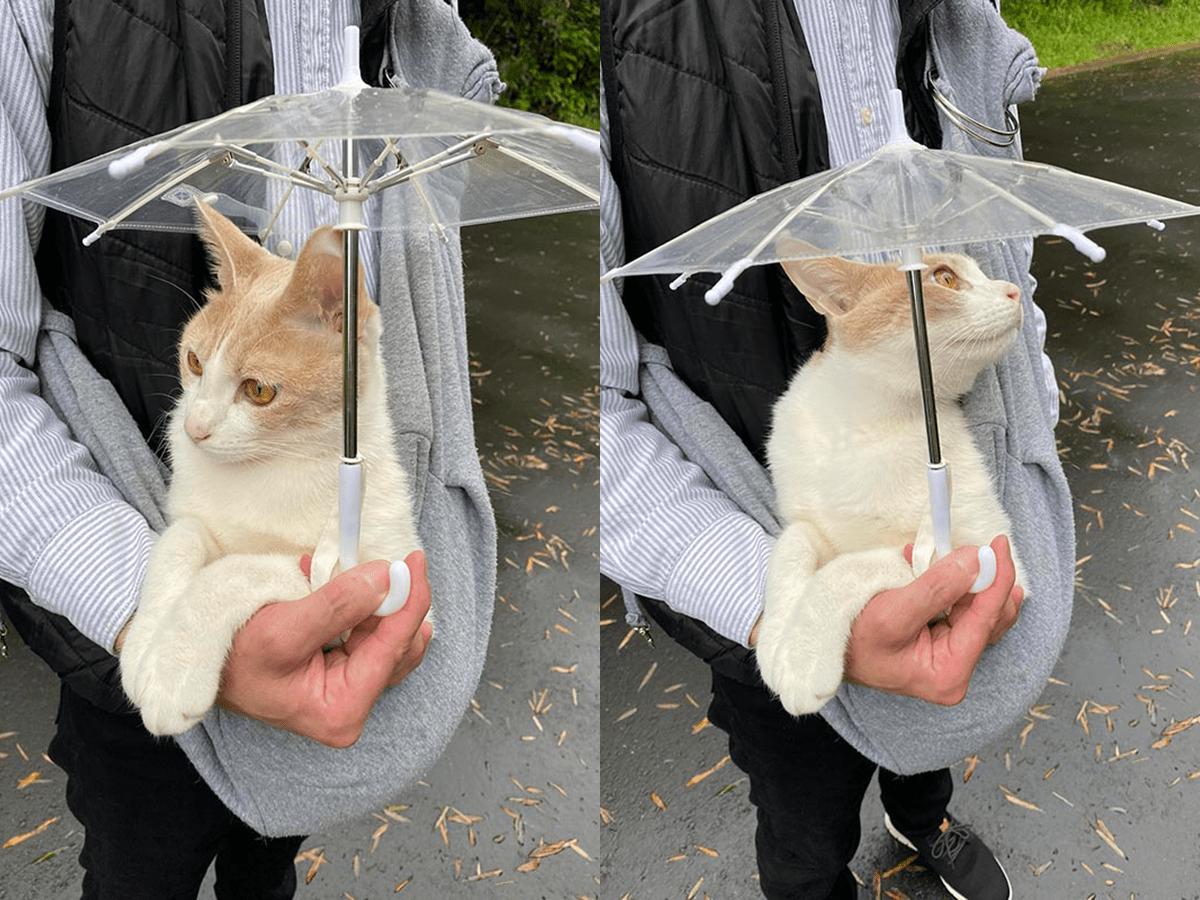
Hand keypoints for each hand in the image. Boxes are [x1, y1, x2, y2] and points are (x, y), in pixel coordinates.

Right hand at [216, 550, 432, 747]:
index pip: (393, 648)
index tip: (414, 561)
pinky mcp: (339, 670)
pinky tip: (336, 582)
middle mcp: (351, 705)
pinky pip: (364, 630)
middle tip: (391, 559)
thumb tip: (387, 578)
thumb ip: (339, 604)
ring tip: (349, 571)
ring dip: (373, 599)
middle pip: (397, 643)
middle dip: (392, 598)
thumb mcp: (282, 629)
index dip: (410, 601)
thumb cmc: (230, 660)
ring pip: (385, 635)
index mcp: (343, 710)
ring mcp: (346, 688)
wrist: (197, 665)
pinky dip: (358, 603)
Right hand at [843, 535, 1022, 704]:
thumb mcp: (892, 611)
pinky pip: (958, 609)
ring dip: (968, 580)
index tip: (996, 545)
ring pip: (977, 612)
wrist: (826, 649)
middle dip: (985, 579)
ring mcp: (948, 657)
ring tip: (951, 554)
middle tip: (981, 546)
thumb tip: (976, 561)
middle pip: (990, 617)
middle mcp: (954, 669)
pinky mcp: (938, 643)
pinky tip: (938, 567)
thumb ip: (937, 587)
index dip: (996, 579)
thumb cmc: (852, 640)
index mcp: (949, 673)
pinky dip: (953, 585)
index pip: (986, 620)